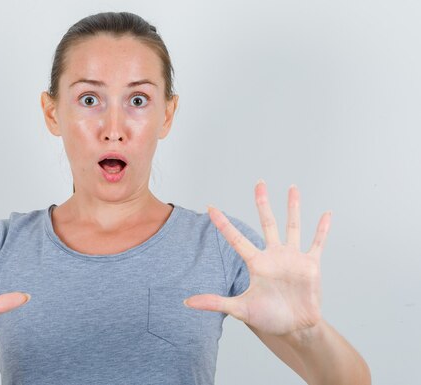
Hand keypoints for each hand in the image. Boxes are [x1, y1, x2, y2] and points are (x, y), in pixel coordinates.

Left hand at [185, 181, 331, 335]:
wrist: (295, 329)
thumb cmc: (268, 318)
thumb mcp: (239, 309)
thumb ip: (214, 302)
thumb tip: (186, 302)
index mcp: (256, 263)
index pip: (235, 238)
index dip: (222, 223)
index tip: (210, 206)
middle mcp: (273, 255)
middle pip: (267, 222)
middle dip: (262, 202)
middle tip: (259, 183)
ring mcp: (292, 258)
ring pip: (292, 226)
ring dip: (293, 207)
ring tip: (292, 187)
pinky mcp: (310, 265)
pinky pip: (317, 243)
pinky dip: (322, 229)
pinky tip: (326, 213)